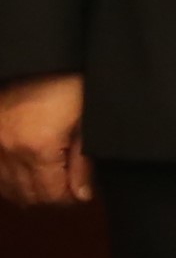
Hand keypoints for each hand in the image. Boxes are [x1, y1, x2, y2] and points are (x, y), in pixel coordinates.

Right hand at [0, 74, 87, 208]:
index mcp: (38, 148)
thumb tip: (81, 194)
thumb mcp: (85, 120)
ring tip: (51, 179)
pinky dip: (10, 179)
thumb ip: (82, 159)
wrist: (36, 59)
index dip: (70, 198)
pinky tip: (27, 171)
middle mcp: (9, 153)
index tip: (82, 191)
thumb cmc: (66, 84)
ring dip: (30, 190)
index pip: (51, 194)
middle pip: (28, 195)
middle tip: (70, 186)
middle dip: (52, 196)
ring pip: (8, 189)